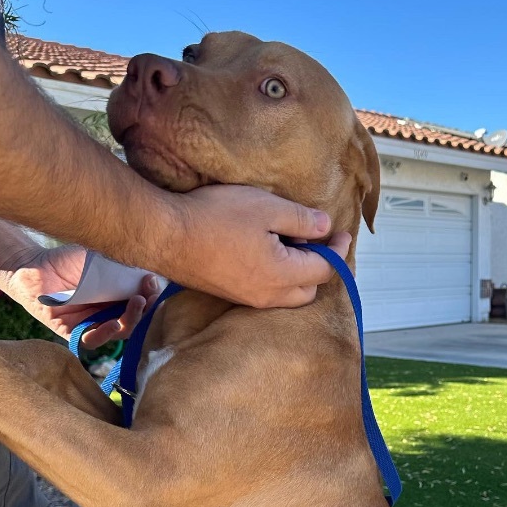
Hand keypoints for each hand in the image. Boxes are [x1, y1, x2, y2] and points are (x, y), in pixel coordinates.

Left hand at [0, 245, 161, 347]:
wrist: (32, 266)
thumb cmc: (66, 260)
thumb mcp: (99, 260)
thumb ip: (122, 267)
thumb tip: (152, 268)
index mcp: (117, 297)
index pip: (142, 301)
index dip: (151, 295)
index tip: (153, 281)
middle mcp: (109, 312)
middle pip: (137, 318)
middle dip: (147, 307)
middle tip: (150, 293)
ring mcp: (93, 324)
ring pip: (121, 331)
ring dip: (132, 319)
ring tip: (138, 303)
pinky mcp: (74, 332)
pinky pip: (93, 340)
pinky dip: (106, 334)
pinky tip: (114, 324)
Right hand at [159, 185, 351, 307]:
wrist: (165, 235)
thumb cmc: (214, 217)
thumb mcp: (265, 208)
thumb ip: (301, 220)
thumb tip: (326, 227)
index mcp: (282, 275)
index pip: (325, 269)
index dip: (338, 250)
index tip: (342, 232)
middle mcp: (268, 295)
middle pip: (309, 291)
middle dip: (320, 268)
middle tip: (318, 241)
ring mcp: (247, 298)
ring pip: (287, 296)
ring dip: (298, 276)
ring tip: (292, 247)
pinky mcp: (230, 294)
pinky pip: (266, 294)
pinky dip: (277, 279)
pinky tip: (266, 254)